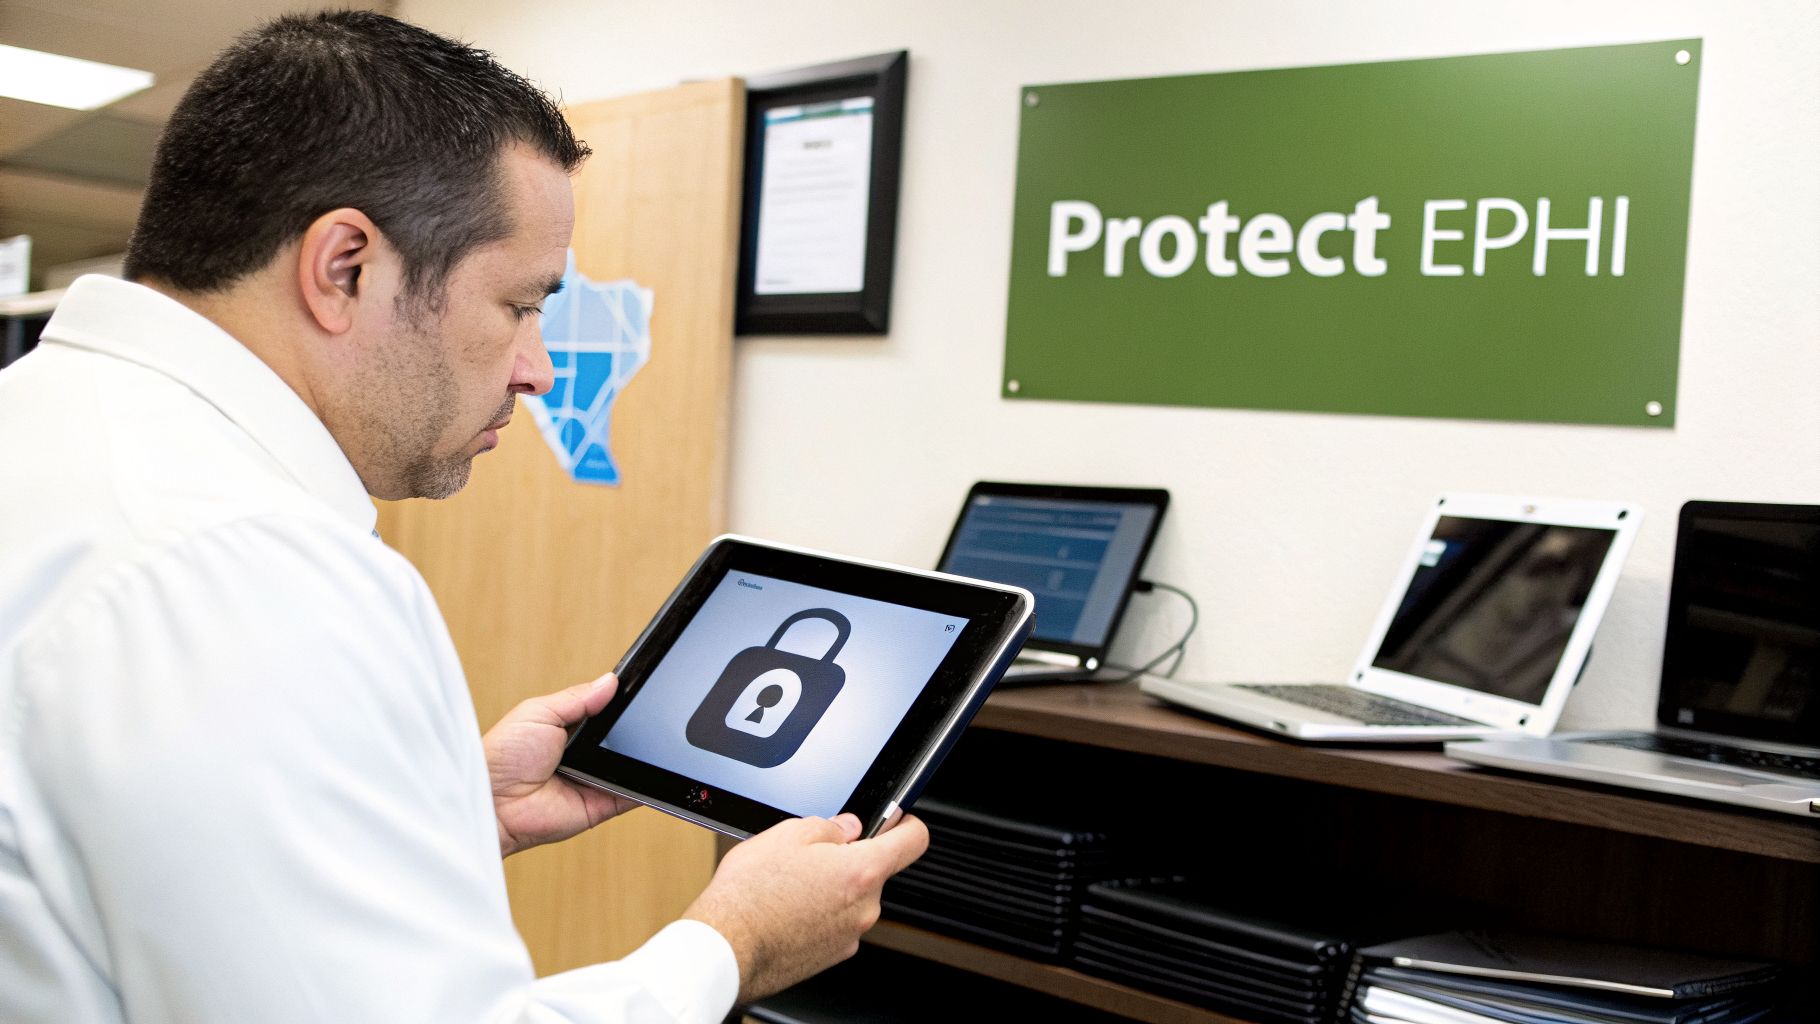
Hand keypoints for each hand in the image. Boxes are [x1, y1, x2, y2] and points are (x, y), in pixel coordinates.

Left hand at [485, 673, 637, 856]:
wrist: (494, 803)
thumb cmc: (503, 757)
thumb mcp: (538, 712)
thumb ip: (577, 698)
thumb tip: (610, 680)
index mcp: (569, 729)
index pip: (605, 713)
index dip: (621, 704)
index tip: (641, 689)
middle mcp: (585, 755)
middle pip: (622, 736)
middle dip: (632, 727)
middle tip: (642, 716)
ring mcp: (596, 780)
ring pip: (632, 764)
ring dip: (640, 753)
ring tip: (645, 740)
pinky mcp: (603, 805)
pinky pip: (633, 793)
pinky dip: (645, 784)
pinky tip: (651, 769)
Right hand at [683, 812, 929, 1001]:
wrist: (727, 946)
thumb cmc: (751, 893)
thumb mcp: (788, 834)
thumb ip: (830, 826)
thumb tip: (846, 827)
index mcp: (862, 870)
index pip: (914, 840)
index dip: (907, 823)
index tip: (898, 819)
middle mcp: (865, 907)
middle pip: (874, 871)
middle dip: (849, 859)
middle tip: (811, 855)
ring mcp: (850, 934)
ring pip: (852, 898)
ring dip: (831, 888)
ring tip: (790, 885)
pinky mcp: (832, 955)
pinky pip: (836, 923)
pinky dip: (819, 914)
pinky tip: (787, 909)